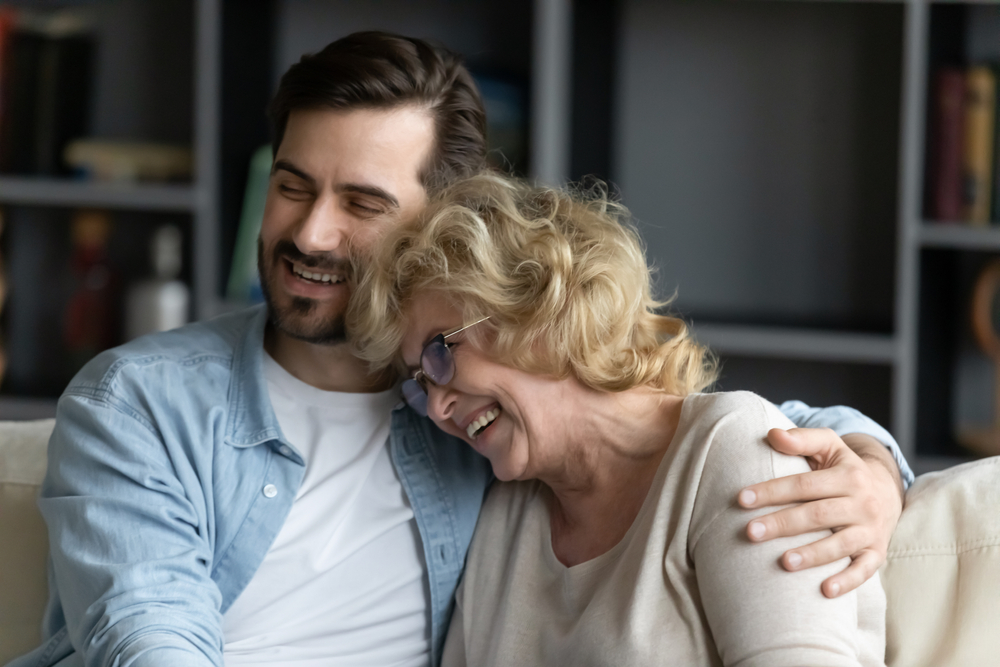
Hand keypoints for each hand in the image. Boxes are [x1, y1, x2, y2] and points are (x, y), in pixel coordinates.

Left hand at [737, 427, 903, 597]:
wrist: (887, 490)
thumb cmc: (844, 467)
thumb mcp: (828, 446)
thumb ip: (801, 439)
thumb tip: (772, 435)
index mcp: (848, 476)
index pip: (804, 484)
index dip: (772, 491)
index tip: (742, 500)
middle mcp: (862, 503)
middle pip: (818, 515)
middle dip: (782, 524)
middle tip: (750, 532)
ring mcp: (871, 530)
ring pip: (840, 544)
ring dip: (812, 555)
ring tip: (783, 562)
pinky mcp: (877, 552)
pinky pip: (864, 570)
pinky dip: (847, 581)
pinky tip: (824, 590)